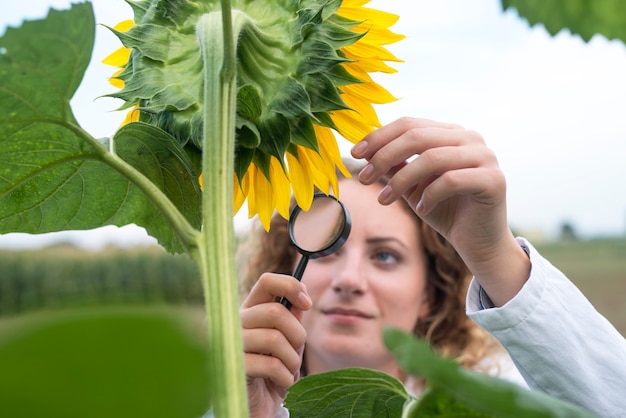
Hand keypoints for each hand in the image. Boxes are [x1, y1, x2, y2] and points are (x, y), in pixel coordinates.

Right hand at [241, 273, 310, 416]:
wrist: (259, 406)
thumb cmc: (273, 371)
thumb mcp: (287, 342)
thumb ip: (292, 319)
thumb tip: (301, 300)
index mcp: (250, 310)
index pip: (267, 281)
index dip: (291, 286)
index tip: (307, 303)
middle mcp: (236, 322)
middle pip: (276, 312)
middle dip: (297, 335)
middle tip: (296, 351)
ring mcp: (231, 344)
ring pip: (274, 339)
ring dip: (292, 360)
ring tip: (289, 371)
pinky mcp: (234, 367)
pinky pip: (270, 365)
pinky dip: (285, 377)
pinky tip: (281, 383)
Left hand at [351, 117, 529, 304]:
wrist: (477, 244)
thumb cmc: (444, 211)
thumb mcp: (411, 186)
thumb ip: (394, 166)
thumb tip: (365, 152)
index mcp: (451, 133)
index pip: (410, 124)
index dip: (379, 137)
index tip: (355, 154)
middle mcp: (470, 138)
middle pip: (418, 136)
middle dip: (384, 156)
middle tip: (363, 179)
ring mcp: (485, 157)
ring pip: (432, 158)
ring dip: (401, 180)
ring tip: (384, 199)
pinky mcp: (494, 180)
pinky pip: (451, 180)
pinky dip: (429, 195)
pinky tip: (420, 209)